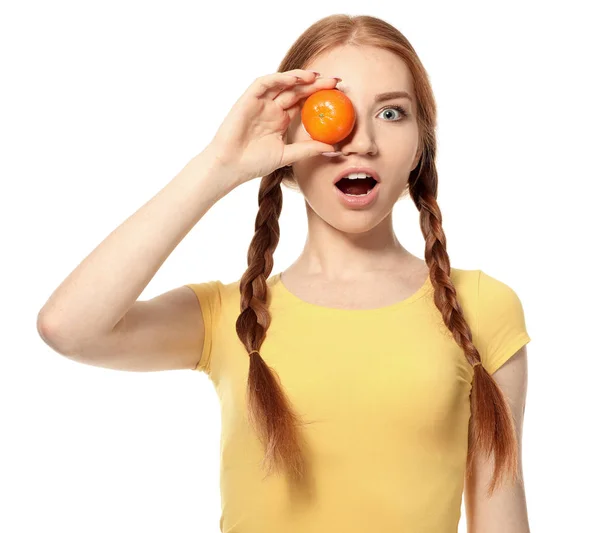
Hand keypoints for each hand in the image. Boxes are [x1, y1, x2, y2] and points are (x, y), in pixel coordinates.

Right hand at [206, 69, 340, 186]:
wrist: (230, 166)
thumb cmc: (254, 163)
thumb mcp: (287, 155)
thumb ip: (308, 149)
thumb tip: (333, 147)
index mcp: (281, 120)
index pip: (304, 103)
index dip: (320, 96)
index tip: (338, 94)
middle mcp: (272, 108)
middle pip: (296, 90)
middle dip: (315, 84)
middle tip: (334, 81)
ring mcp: (260, 103)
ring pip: (281, 83)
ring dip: (299, 77)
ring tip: (316, 76)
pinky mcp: (248, 99)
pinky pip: (264, 83)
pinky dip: (279, 78)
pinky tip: (294, 79)